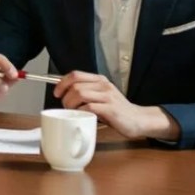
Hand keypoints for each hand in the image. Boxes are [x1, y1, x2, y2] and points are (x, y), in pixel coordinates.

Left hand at [55, 71, 176, 140]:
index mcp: (100, 80)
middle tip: (67, 108)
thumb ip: (87, 92)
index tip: (57, 93)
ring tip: (73, 112)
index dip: (62, 83)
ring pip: (79, 93)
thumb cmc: (116, 110)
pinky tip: (82, 117)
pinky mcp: (111, 109)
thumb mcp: (101, 96)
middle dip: (65, 98)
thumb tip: (64, 93)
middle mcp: (104, 85)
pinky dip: (80, 112)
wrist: (138, 120)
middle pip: (75, 85)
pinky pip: (89, 107)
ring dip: (71, 104)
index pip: (75, 74)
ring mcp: (108, 97)